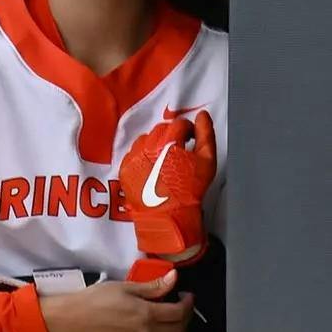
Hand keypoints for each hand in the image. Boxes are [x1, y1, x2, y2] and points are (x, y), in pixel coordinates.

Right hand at [39, 271, 190, 331]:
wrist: (74, 321)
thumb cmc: (95, 300)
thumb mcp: (124, 287)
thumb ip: (152, 287)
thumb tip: (174, 278)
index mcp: (147, 314)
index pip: (179, 312)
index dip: (187, 302)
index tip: (185, 295)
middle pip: (179, 328)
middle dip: (186, 316)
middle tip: (182, 306)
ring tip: (175, 323)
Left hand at [118, 112, 217, 259]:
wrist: (169, 216)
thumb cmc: (190, 190)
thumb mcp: (207, 160)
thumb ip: (206, 133)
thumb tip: (202, 115)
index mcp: (167, 142)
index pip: (178, 124)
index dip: (187, 130)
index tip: (190, 139)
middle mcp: (146, 146)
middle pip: (160, 130)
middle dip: (172, 136)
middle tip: (179, 151)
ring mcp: (132, 157)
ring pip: (145, 140)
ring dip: (155, 144)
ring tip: (165, 161)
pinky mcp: (124, 168)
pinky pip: (133, 154)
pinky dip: (143, 156)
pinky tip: (152, 168)